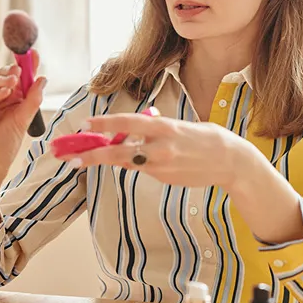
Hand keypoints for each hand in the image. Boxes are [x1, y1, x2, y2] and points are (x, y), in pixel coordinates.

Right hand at [0, 50, 46, 189]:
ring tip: (13, 82)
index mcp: (16, 100)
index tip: (34, 55)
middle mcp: (2, 97)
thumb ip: (32, 100)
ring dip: (4, 79)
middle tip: (20, 68)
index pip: (23, 79)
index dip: (28, 66)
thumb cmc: (5, 145)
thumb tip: (43, 79)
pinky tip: (3, 93)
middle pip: (8, 76)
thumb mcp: (23, 121)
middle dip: (14, 69)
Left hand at [54, 108, 260, 190]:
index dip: (105, 125)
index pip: (128, 124)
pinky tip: (142, 160)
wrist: (231, 163)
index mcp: (164, 128)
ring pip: (127, 163)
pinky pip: (144, 169)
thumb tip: (142, 123)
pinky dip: (137, 163)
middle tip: (70, 157)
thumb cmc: (209, 139)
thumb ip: (160, 126)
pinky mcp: (165, 179)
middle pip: (118, 153)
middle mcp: (160, 148)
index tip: (86, 125)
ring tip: (82, 160)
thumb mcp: (183, 125)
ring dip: (106, 161)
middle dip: (92, 155)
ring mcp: (162, 166)